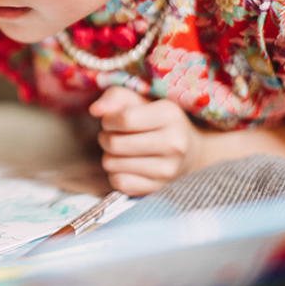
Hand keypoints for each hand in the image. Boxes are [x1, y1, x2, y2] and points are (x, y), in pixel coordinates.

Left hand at [89, 87, 203, 195]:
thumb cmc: (156, 120)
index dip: (108, 120)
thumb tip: (95, 110)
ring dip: (109, 156)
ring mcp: (168, 169)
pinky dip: (115, 174)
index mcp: (170, 115)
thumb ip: (115, 97)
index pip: (124, 119)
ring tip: (121, 150)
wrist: (189, 151)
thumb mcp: (139, 99)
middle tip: (113, 135)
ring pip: (112, 164)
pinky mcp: (159, 188)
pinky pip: (119, 182)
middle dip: (105, 137)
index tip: (110, 121)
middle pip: (114, 143)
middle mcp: (174, 143)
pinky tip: (127, 166)